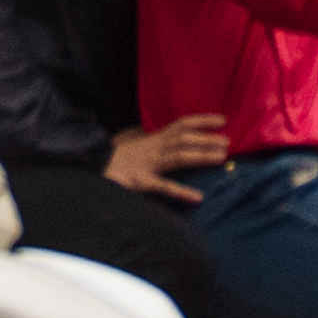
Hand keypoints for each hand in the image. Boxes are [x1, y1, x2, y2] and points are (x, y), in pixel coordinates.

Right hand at [104, 116, 227, 199]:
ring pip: (178, 157)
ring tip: (220, 158)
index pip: (181, 125)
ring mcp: (148, 164)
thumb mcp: (127, 137)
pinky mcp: (140, 181)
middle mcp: (153, 147)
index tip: (222, 120)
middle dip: (206, 139)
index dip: (202, 121)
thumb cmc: (110, 153)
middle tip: (228, 142)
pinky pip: (162, 186)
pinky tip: (197, 198)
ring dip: (201, 156)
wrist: (90, 164)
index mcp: (152, 138)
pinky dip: (181, 192)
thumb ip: (141, 132)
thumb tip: (149, 127)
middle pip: (184, 139)